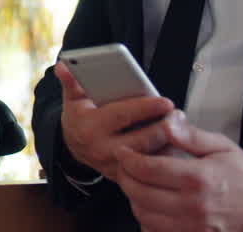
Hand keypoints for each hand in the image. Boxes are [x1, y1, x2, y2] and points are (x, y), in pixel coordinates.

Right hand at [54, 61, 176, 179]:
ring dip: (167, 141)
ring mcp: (114, 166)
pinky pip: (150, 168)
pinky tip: (173, 142)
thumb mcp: (73, 99)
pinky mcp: (125, 176)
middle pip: (141, 140)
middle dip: (163, 127)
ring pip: (149, 156)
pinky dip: (163, 155)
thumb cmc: (79, 117)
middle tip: (178, 113)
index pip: (121, 116)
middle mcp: (101, 149)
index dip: (145, 108)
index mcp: (89, 127)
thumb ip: (71, 82)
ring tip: (179, 125)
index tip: (166, 101)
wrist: (74, 147)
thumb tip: (63, 65)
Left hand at [115, 113, 242, 231]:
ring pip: (143, 215)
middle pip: (139, 193)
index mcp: (199, 179)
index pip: (147, 169)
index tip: (123, 152)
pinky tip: (151, 205)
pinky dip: (147, 219)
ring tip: (137, 183)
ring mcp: (192, 228)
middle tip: (125, 166)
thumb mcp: (223, 148)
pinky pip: (155, 231)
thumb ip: (191, 136)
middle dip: (125, 177)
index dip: (128, 159)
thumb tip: (168, 120)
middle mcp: (193, 206)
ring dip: (133, 198)